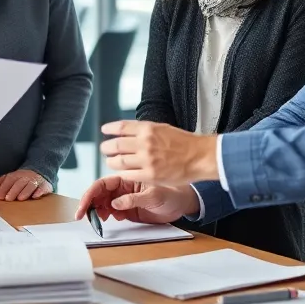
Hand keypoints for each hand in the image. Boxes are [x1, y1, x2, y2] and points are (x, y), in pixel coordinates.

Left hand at [0, 170, 51, 200]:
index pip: (9, 180)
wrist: (40, 171)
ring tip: (20, 198)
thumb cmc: (22, 178)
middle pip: (19, 183)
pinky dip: (39, 191)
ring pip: (30, 185)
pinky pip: (43, 187)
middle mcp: (26, 177)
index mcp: (16, 175)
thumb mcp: (10, 178)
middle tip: (8, 199)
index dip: (3, 188)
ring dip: (25, 191)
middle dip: (13, 190)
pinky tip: (36, 196)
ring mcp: (35, 180)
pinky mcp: (44, 185)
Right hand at [74, 176, 198, 222]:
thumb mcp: (154, 195)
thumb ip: (134, 199)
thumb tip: (115, 204)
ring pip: (103, 203)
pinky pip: (111, 212)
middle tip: (82, 216)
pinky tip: (110, 219)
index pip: (103, 184)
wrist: (183, 203)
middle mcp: (123, 187)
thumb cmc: (172, 193)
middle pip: (99, 193)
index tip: (83, 206)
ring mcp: (124, 198)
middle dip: (88, 203)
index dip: (90, 194)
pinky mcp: (128, 209)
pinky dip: (106, 216)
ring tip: (99, 218)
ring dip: (97, 210)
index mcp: (127, 178)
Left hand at [99, 121, 218, 185]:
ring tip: (111, 162)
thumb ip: (145, 130)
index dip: (110, 129)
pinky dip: (122, 173)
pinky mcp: (150, 175)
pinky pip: (128, 175)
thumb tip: (128, 132)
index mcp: (148, 129)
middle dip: (106, 147)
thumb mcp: (163, 128)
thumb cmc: (184, 142)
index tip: (104, 130)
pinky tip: (122, 172)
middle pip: (116, 145)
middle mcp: (145, 143)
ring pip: (118, 161)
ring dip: (111, 161)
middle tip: (105, 149)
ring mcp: (147, 160)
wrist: (199, 156)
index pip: (121, 127)